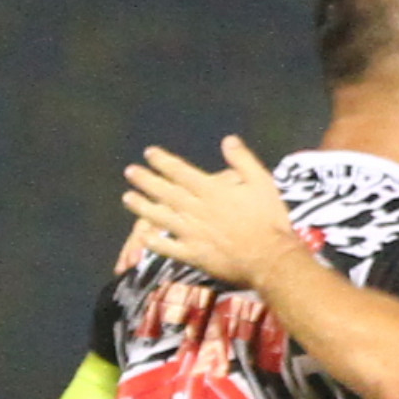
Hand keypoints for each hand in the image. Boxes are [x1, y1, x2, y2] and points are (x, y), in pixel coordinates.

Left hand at [120, 138, 301, 289]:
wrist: (271, 259)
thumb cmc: (270, 219)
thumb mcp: (263, 181)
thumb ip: (243, 160)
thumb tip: (228, 139)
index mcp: (212, 190)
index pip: (181, 171)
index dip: (163, 161)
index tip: (148, 153)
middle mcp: (197, 209)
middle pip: (166, 191)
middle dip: (146, 180)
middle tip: (130, 172)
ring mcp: (193, 233)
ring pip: (162, 217)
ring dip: (143, 206)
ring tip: (127, 198)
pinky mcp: (195, 255)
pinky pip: (169, 247)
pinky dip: (155, 241)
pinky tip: (143, 235)